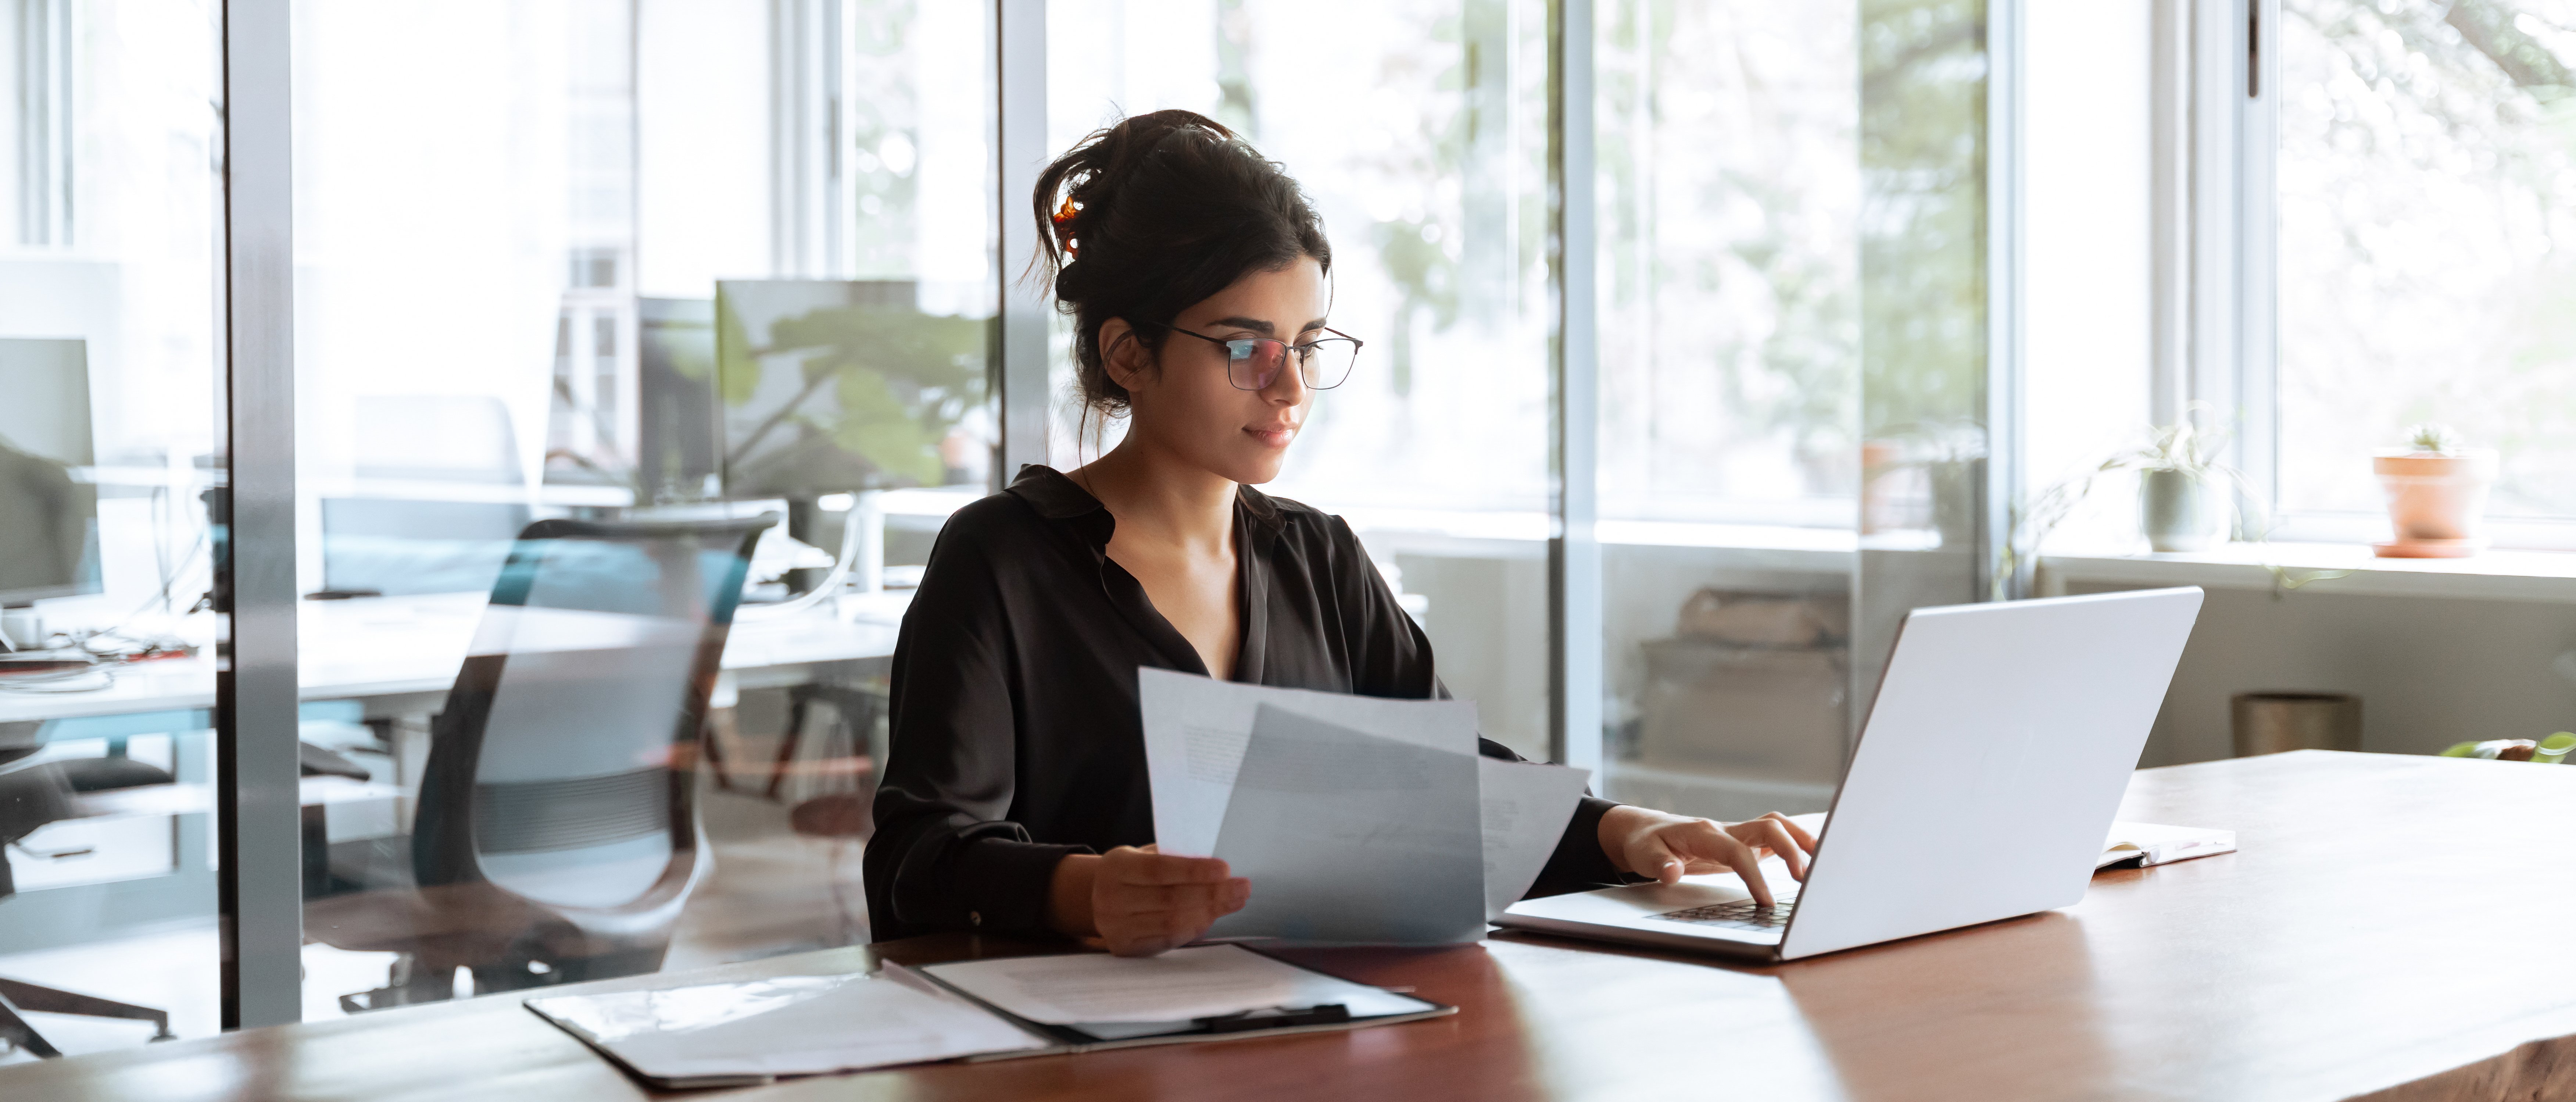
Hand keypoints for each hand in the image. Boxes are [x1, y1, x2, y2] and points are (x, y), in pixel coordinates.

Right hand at [1047, 845, 1250, 956]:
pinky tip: (1210, 918)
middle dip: (1211, 894)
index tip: (1225, 869)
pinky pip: (1166, 941)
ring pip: (1170, 923)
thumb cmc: (1135, 872)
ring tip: (1233, 902)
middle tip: (1242, 888)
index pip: (1158, 869)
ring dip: (1207, 913)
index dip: (1193, 870)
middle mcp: (1110, 898)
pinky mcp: (1124, 948)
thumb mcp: (1144, 855)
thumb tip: (1219, 867)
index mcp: (1116, 866)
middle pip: (1169, 899)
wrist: (1099, 898)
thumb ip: (1173, 858)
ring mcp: (1115, 927)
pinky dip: (1192, 930)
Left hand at [1596, 806, 1818, 905]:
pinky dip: (1797, 840)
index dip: (1754, 875)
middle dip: (1789, 850)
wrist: (1646, 830)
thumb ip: (1659, 865)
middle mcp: (1726, 828)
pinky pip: (1774, 835)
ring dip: (1801, 839)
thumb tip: (1671, 873)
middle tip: (1805, 881)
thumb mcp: (1644, 855)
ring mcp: (1737, 832)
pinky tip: (1815, 854)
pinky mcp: (1743, 840)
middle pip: (1767, 828)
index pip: (1737, 851)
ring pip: (1776, 825)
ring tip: (1825, 860)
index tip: (1766, 901)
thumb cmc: (1647, 844)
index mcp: (1704, 833)